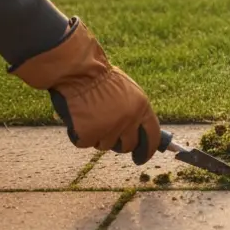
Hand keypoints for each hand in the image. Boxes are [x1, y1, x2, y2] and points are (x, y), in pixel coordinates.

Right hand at [10, 18, 160, 164]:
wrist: (79, 71)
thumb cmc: (101, 79)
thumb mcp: (129, 92)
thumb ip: (135, 112)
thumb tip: (139, 133)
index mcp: (142, 108)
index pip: (152, 137)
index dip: (147, 150)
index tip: (140, 158)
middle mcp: (128, 120)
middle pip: (127, 146)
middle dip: (117, 143)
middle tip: (106, 132)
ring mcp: (108, 128)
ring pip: (104, 146)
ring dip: (97, 136)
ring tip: (90, 116)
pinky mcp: (88, 133)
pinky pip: (84, 143)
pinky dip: (79, 134)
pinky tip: (78, 118)